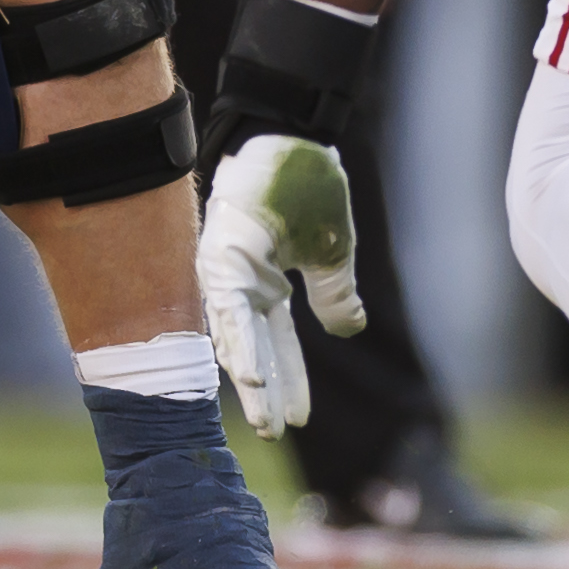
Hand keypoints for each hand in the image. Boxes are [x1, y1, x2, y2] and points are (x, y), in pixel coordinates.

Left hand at [196, 133, 365, 436]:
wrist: (292, 135)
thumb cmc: (308, 185)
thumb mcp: (333, 249)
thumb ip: (336, 291)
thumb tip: (349, 329)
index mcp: (268, 282)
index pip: (279, 343)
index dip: (289, 379)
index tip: (297, 420)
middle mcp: (242, 280)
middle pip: (255, 345)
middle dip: (266, 390)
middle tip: (272, 434)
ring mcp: (226, 267)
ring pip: (235, 332)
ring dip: (250, 374)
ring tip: (262, 415)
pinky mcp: (219, 252)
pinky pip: (229, 304)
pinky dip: (240, 337)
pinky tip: (248, 371)